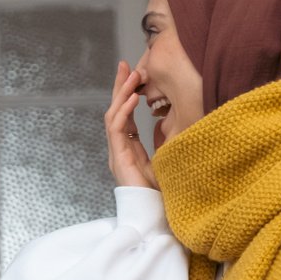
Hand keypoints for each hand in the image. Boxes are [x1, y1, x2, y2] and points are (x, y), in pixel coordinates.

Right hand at [105, 61, 157, 189]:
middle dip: (120, 87)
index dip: (127, 94)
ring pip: (113, 116)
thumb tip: (167, 122)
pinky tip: (132, 99)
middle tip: (124, 65)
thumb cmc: (162, 192)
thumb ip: (163, 141)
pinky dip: (123, 111)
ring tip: (130, 77)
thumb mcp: (166, 159)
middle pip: (115, 111)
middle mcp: (119, 148)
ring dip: (121, 94)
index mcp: (129, 148)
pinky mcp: (118, 158)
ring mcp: (117, 153)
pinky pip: (117, 129)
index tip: (134, 74)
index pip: (124, 115)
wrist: (154, 214)